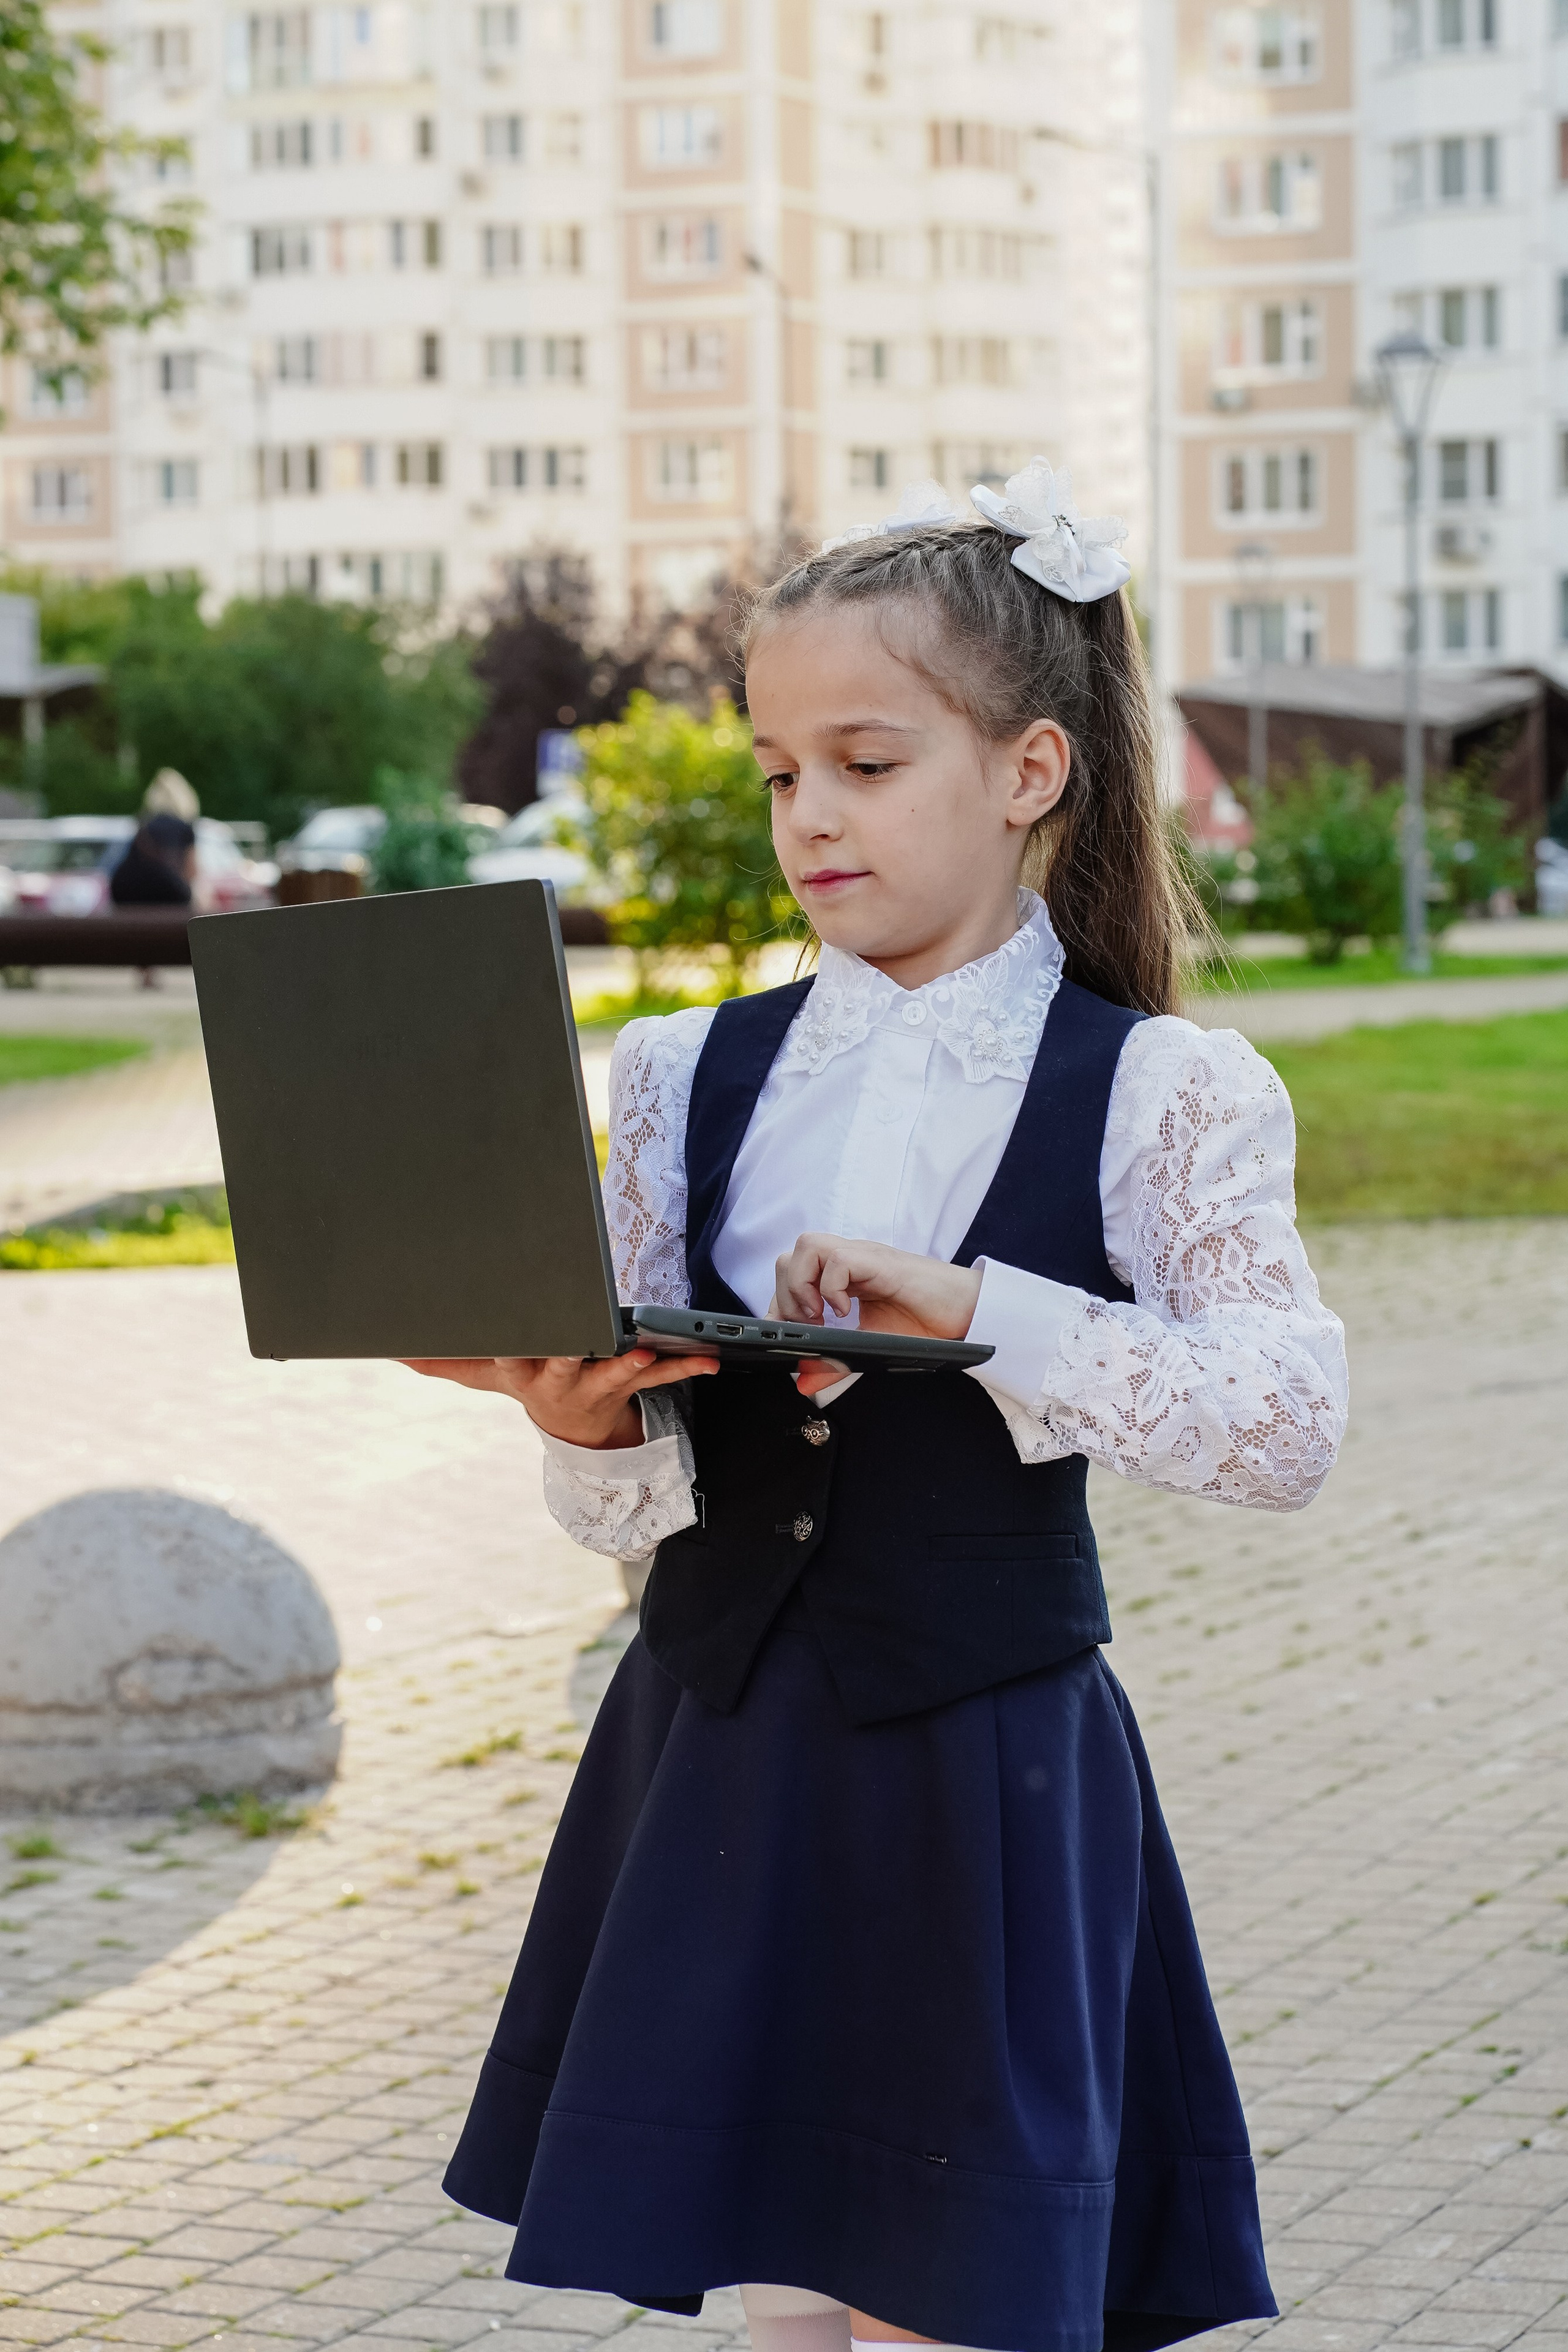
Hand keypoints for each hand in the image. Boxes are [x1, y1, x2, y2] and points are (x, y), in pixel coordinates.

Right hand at [402, 1349, 716, 1449]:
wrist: (574, 1429)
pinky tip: (709, 1360)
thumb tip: (390, 1348)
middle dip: (570, 1354)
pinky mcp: (630, 1385)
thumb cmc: (527, 1380)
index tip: (518, 1329)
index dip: (514, 1344)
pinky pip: (661, 1377)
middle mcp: (558, 1381)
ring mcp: (596, 1385)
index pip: (512, 1355)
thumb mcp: (484, 1374)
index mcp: (522, 1371)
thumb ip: (442, 1359)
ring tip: (644, 1353)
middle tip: (580, 1341)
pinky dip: (685, 1366)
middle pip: (562, 1366)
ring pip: (613, 1374)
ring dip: (629, 1365)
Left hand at [771, 1234, 981, 1400]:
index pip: (792, 1273)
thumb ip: (836, 1361)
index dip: (780, 1303)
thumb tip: (804, 1382)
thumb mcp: (870, 1345)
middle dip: (788, 1294)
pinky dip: (831, 1288)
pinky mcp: (881, 1263)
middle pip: (793, 1253)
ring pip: (808, 1245)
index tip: (788, 1334)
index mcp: (845, 1275)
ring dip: (804, 1285)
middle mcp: (850, 1260)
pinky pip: (839, 1259)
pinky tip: (845, 1312)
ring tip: (821, 1316)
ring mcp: (865, 1257)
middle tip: (808, 1326)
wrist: (969, 1311)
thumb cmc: (927, 1322)